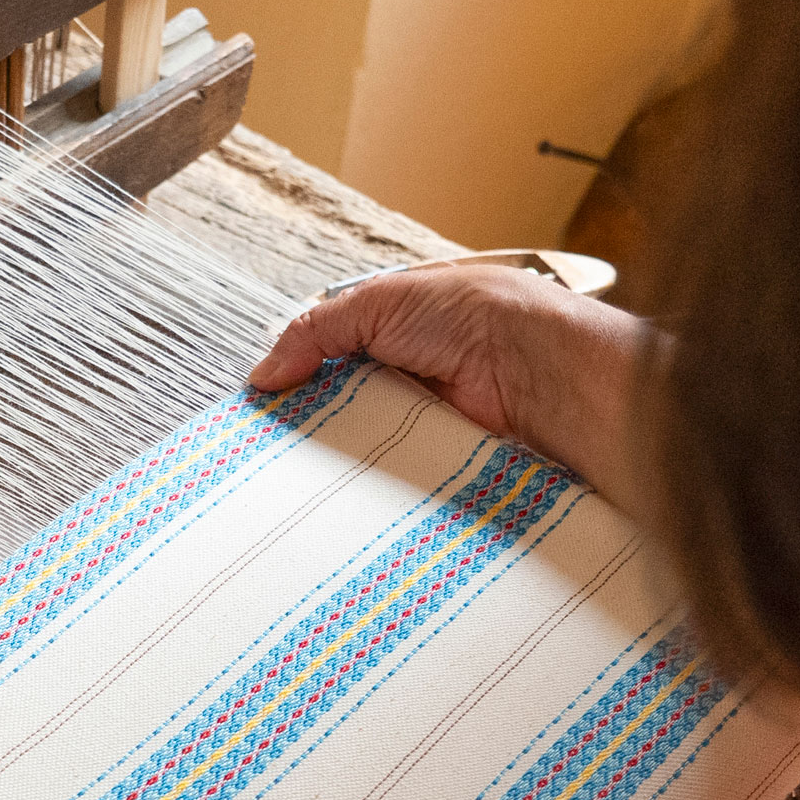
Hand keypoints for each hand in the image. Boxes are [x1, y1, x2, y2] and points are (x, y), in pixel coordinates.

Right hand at [249, 261, 655, 518]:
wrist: (535, 367)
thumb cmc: (472, 317)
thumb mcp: (380, 302)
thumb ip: (316, 332)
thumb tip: (264, 373)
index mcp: (395, 333)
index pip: (330, 361)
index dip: (296, 380)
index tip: (263, 404)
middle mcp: (408, 378)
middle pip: (339, 409)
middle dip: (306, 425)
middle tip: (265, 447)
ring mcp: (421, 423)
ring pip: (359, 449)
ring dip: (331, 460)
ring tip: (287, 478)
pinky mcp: (436, 462)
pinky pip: (389, 481)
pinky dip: (365, 487)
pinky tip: (334, 496)